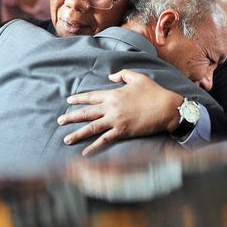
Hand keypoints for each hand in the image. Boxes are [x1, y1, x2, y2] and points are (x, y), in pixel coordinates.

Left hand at [56, 69, 183, 155]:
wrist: (167, 108)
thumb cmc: (154, 92)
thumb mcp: (138, 77)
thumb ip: (122, 74)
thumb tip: (110, 77)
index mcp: (113, 94)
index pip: (91, 96)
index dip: (79, 99)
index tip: (68, 101)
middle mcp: (111, 107)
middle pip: (87, 113)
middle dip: (71, 117)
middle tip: (59, 121)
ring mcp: (116, 120)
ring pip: (91, 128)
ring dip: (77, 134)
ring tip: (66, 139)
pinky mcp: (123, 131)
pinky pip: (105, 140)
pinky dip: (94, 147)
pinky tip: (84, 152)